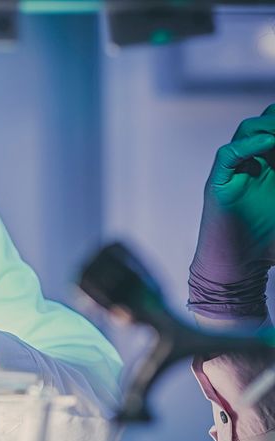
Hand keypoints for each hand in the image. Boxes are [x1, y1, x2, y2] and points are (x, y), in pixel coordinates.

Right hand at [190, 105, 274, 305]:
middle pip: (264, 123)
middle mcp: (252, 163)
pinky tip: (267, 144)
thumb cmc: (266, 246)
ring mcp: (234, 172)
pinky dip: (247, 145)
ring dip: (268, 128)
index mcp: (271, 165)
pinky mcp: (218, 184)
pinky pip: (228, 155)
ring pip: (247, 131)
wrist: (237, 270)